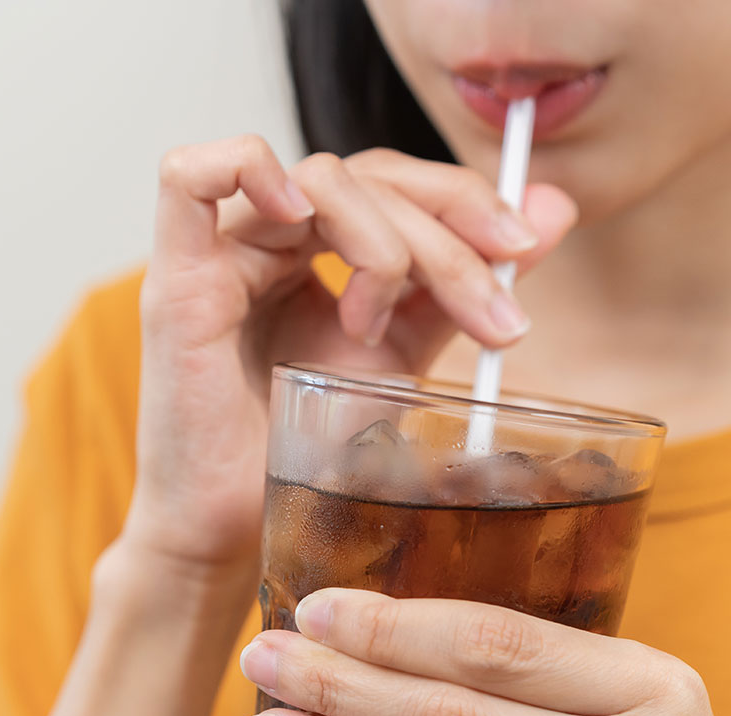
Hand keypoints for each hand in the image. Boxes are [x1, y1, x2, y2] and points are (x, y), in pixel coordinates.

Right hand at [120, 138, 577, 575]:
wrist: (240, 530)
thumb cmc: (304, 450)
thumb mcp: (405, 356)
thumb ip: (465, 285)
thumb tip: (555, 211)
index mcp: (321, 249)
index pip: (398, 180)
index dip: (465, 199)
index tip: (525, 250)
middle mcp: (274, 239)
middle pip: (370, 175)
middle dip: (448, 236)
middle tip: (493, 310)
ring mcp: (224, 253)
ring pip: (317, 178)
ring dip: (380, 242)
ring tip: (378, 328)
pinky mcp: (176, 279)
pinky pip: (189, 175)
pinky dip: (252, 170)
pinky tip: (299, 219)